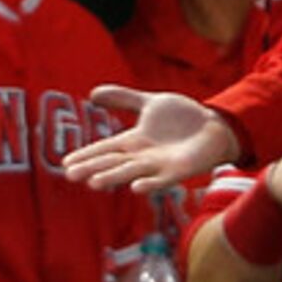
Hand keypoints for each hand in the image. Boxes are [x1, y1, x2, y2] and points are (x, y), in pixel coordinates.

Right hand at [62, 86, 239, 193]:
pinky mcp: (180, 170)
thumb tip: (92, 94)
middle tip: (71, 176)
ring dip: (114, 178)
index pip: (105, 149)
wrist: (216, 125)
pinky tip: (136, 188)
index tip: (66, 163)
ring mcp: (160, 165)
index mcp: (134, 141)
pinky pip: (163, 179)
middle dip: (92, 168)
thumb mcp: (149, 102)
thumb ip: (123, 99)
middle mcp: (143, 156)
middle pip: (113, 163)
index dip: (86, 155)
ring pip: (132, 172)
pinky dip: (149, 184)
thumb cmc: (183, 117)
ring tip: (94, 183)